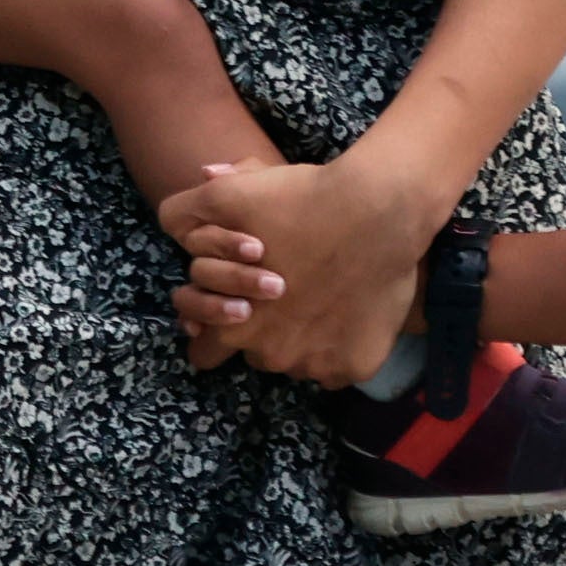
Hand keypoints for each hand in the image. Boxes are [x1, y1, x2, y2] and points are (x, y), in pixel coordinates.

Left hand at [150, 152, 438, 388]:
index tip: (238, 312)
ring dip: (306, 341)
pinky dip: (343, 348)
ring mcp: (314, 365)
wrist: (379, 209)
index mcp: (232, 323)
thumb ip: (194, 207)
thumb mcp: (234, 196)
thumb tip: (186, 202)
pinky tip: (351, 313)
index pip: (204, 353)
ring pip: (300, 362)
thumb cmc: (302, 201)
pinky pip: (338, 369)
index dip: (215, 333)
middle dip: (267, 332)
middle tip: (289, 296)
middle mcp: (270, 354)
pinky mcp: (354, 366)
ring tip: (324, 301)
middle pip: (257, 354)